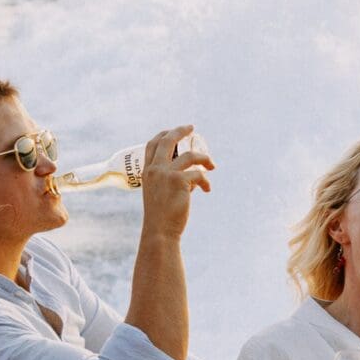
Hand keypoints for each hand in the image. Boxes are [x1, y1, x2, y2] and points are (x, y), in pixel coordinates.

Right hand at [140, 123, 213, 239]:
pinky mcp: (180, 181)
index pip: (152, 144)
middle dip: (181, 130)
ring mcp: (166, 174)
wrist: (160, 231)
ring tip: (212, 166)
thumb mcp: (161, 193)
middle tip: (193, 128)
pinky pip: (199, 174)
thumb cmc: (162, 216)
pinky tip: (207, 190)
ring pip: (190, 155)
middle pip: (168, 140)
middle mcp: (155, 169)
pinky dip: (206, 182)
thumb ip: (173, 180)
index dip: (164, 134)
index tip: (174, 131)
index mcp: (147, 171)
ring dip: (204, 158)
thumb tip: (194, 174)